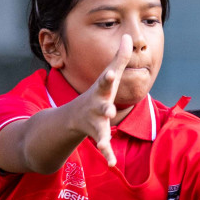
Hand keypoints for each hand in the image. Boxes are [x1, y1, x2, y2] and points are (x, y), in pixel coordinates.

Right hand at [69, 34, 131, 167]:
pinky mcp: (97, 136)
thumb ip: (119, 58)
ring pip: (99, 130)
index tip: (112, 72)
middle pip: (101, 106)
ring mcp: (95, 122)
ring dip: (101, 135)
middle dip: (104, 108)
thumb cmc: (97, 93)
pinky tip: (112, 164)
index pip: (106, 81)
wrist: (73, 116)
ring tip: (102, 144)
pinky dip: (107, 155)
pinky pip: (103, 147)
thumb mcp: (108, 76)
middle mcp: (96, 106)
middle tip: (107, 109)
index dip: (110, 76)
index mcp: (101, 90)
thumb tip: (127, 36)